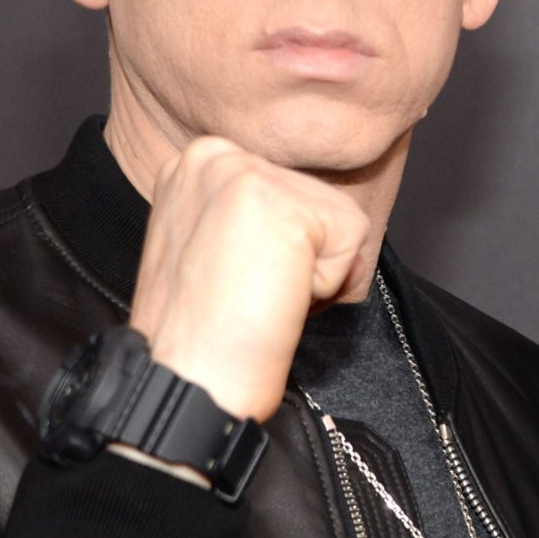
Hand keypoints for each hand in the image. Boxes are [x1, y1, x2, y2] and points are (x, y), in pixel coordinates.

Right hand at [125, 136, 374, 421]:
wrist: (186, 381)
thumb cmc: (202, 335)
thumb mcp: (222, 251)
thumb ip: (270, 224)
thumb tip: (343, 233)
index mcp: (194, 166)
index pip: (288, 195)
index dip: (281, 251)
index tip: (236, 282)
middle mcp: (212, 156)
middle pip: (316, 202)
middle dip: (301, 259)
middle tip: (248, 296)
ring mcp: (244, 173)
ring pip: (338, 220)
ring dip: (314, 274)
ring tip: (257, 297)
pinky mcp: (279, 203)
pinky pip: (352, 241)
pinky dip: (325, 285)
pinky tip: (273, 298)